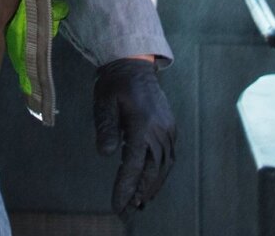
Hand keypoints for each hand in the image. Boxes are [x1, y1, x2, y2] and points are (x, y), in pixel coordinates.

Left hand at [93, 57, 176, 214]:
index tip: (118, 205)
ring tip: (141, 202)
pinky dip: (161, 172)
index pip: (133, 164)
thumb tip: (105, 154)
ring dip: (153, 186)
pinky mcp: (170, 127)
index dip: (126, 188)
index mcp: (142, 124)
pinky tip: (151, 182)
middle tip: (129, 211)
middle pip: (152, 170)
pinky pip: (169, 155)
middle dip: (140, 193)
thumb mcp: (103, 103)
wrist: (135, 64)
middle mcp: (159, 129)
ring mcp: (167, 128)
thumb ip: (106, 128)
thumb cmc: (115, 84)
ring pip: (164, 165)